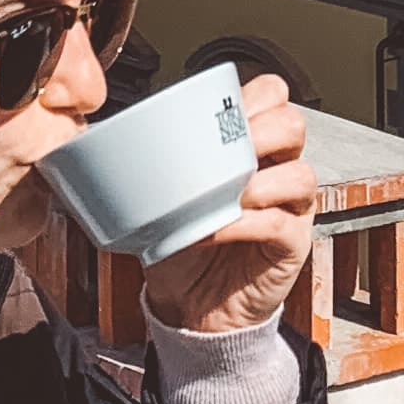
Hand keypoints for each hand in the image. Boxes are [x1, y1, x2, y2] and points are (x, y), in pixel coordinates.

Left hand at [136, 75, 317, 336]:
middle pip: (293, 126)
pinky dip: (245, 224)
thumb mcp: (164, 196)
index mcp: (251, 145)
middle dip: (262, 131)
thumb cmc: (181, 245)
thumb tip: (102, 138)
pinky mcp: (291, 245)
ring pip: (301, 174)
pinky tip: (217, 229)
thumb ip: (153, 163)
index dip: (254, 97)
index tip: (218, 112)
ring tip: (229, 195)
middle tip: (230, 151)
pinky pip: (281, 224)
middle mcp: (278, 170)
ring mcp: (290, 208)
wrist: (191, 306)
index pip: (272, 97)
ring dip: (259, 181)